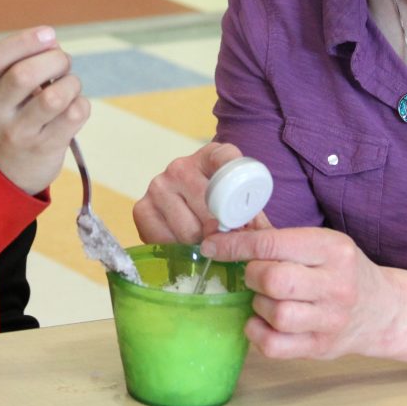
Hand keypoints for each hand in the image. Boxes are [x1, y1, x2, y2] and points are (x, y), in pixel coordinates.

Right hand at [0, 26, 89, 194]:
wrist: (5, 170)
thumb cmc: (13, 115)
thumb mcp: (2, 89)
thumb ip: (23, 62)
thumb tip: (52, 42)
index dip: (25, 40)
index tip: (49, 34)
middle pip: (24, 75)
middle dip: (55, 60)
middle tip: (64, 63)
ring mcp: (19, 133)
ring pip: (53, 98)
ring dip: (71, 83)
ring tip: (70, 85)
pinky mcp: (44, 148)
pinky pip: (74, 115)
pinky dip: (82, 103)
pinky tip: (74, 106)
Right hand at [133, 142, 270, 243]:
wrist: (189, 202)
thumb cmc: (221, 202)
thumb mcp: (241, 202)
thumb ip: (254, 218)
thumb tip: (264, 239)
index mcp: (213, 155)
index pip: (228, 162)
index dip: (237, 193)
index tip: (242, 218)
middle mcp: (181, 165)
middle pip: (209, 208)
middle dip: (222, 232)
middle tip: (227, 241)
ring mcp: (159, 185)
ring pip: (188, 231)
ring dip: (200, 244)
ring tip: (205, 241)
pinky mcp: (141, 208)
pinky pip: (165, 241)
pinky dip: (178, 250)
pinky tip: (184, 243)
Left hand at [202, 227, 397, 360]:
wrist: (383, 310)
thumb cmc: (340, 270)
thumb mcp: (319, 243)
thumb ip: (274, 236)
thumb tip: (222, 226)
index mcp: (333, 248)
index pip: (272, 244)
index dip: (234, 245)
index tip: (212, 245)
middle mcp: (336, 284)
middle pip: (273, 280)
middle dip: (251, 275)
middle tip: (254, 274)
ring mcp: (331, 319)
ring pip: (275, 314)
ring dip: (258, 304)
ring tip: (266, 298)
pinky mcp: (322, 348)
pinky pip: (274, 346)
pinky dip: (258, 332)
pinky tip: (263, 321)